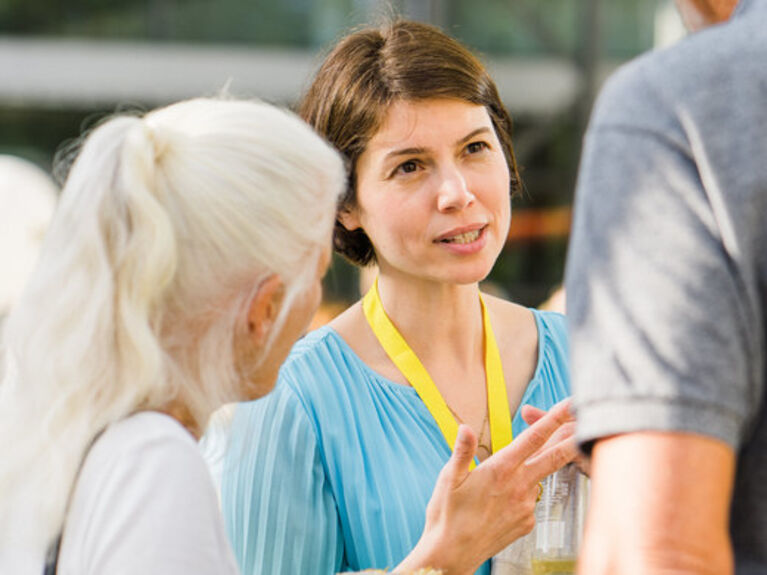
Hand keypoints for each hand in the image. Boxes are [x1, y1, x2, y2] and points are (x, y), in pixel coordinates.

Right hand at [395, 399, 577, 574]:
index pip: (534, 438)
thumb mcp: (448, 478)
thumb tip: (464, 428)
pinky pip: (530, 499)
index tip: (569, 405)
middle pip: (554, 456)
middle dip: (570, 437)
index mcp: (501, 469)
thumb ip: (461, 451)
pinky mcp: (527, 522)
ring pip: (539, 477)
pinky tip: (506, 495)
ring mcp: (525, 505)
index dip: (554, 419)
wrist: (452, 554)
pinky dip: (524, 491)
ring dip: (541, 464)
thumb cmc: (447, 515)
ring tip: (532, 458)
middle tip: (583, 421)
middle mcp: (519, 486)